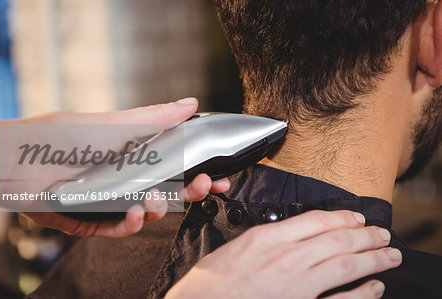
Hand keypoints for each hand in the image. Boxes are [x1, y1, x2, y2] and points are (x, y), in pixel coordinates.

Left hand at [0, 98, 230, 236]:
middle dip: (191, 192)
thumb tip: (191, 104)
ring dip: (159, 208)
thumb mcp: (115, 124)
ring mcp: (111, 199)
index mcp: (134, 155)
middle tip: (204, 186)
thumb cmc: (61, 136)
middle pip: (168, 191)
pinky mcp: (93, 219)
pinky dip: (131, 224)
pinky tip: (134, 212)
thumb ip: (155, 118)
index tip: (218, 175)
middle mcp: (125, 177)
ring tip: (154, 199)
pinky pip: (119, 229)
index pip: (176, 165)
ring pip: (147, 212)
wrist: (15, 161)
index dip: (199, 172)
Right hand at [167, 210, 400, 298]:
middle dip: (366, 236)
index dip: (343, 218)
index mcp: (266, 238)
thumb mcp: (235, 248)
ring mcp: (296, 286)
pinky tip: (374, 288)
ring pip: (345, 265)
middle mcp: (285, 258)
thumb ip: (267, 240)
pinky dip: (362, 294)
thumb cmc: (210, 284)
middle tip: (384, 234)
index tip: (358, 219)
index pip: (316, 220)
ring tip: (390, 255)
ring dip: (373, 259)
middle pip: (337, 240)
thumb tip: (292, 236)